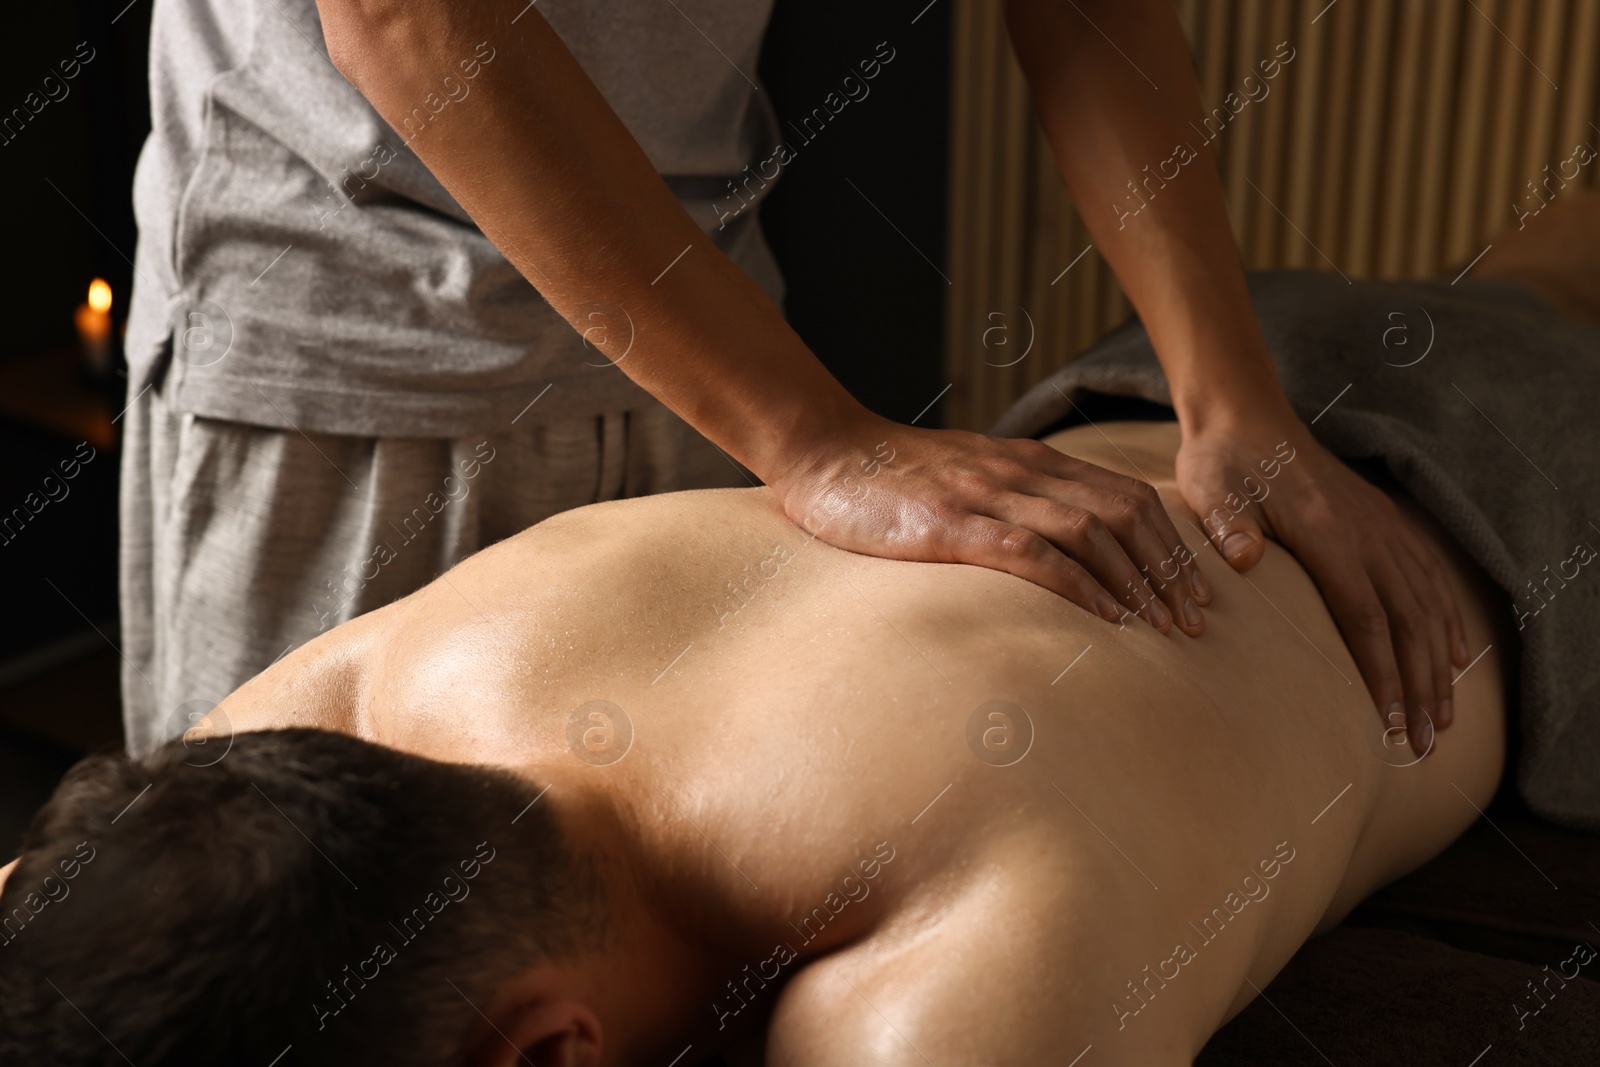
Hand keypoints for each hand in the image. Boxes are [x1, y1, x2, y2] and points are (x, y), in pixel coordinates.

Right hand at [770, 415, 1211, 635]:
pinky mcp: (951, 526)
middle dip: (1168, 569)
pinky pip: (1032, 553)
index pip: (1124, 496)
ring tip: (1164, 627)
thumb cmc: (887, 476)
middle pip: (1123, 513)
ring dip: (1136, 581)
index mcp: (1028, 461)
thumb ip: (1009, 501)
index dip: (1169, 543)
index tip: (1194, 589)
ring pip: (1090, 532)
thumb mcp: (964, 479)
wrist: (823, 451)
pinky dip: (1078, 585)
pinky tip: (1105, 616)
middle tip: (1197, 621)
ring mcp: (987, 497)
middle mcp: (1020, 473)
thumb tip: (1050, 545)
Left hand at [1174, 404, 1469, 754]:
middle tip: (1425, 744)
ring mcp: (1380, 526)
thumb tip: (1244, 559)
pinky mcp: (1382, 521)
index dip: (1383, 674)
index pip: (1366, 618)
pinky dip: (1444, 620)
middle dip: (1419, 688)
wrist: (1246, 416)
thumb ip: (1227, 525)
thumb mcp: (1211, 489)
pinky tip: (1452, 654)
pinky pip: (1427, 577)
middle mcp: (1367, 533)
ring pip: (1425, 604)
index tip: (1391, 724)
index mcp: (1329, 534)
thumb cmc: (1222, 462)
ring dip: (1439, 664)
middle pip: (1407, 623)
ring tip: (1444, 718)